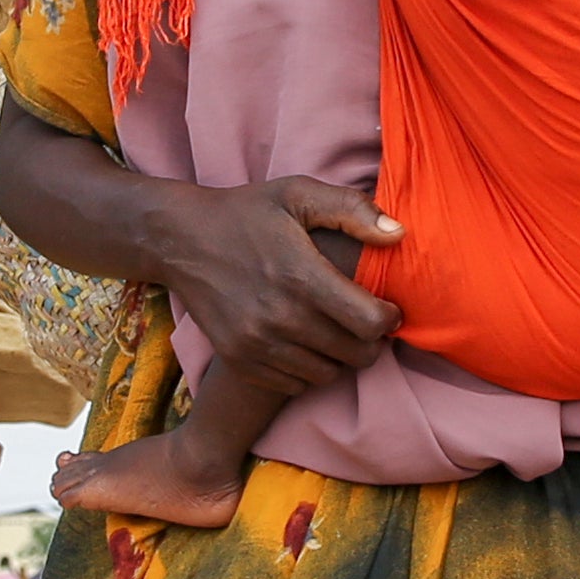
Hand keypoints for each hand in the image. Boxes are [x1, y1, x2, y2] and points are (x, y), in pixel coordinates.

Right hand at [156, 175, 405, 396]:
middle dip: (370, 340)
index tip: (385, 308)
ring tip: (333, 330)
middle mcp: (280, 318)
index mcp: (301, 277)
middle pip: (355, 355)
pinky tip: (304, 342)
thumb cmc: (247, 213)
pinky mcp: (240, 361)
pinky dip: (308, 370)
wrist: (181, 241)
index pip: (370, 323)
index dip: (388, 318)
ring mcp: (257, 344)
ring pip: (327, 374)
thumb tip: (398, 234)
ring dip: (340, 357)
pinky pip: (295, 385)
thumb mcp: (297, 194)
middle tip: (362, 321)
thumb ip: (351, 210)